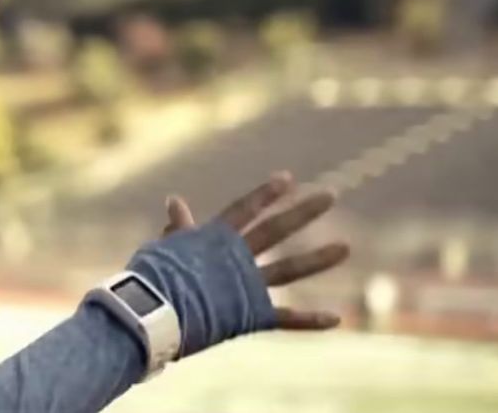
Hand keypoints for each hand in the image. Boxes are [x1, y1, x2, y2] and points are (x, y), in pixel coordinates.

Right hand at [161, 172, 349, 330]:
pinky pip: (285, 318)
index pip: (244, 209)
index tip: (287, 178)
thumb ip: (178, 228)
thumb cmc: (152, 279)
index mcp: (213, 239)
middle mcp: (236, 258)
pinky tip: (337, 317)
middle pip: (275, 229)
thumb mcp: (164, 248)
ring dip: (317, 259)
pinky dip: (310, 319)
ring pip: (288, 269)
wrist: (153, 313)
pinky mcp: (250, 314)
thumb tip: (174, 200)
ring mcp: (246, 285)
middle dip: (302, 212)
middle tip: (330, 195)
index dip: (265, 194)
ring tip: (345, 248)